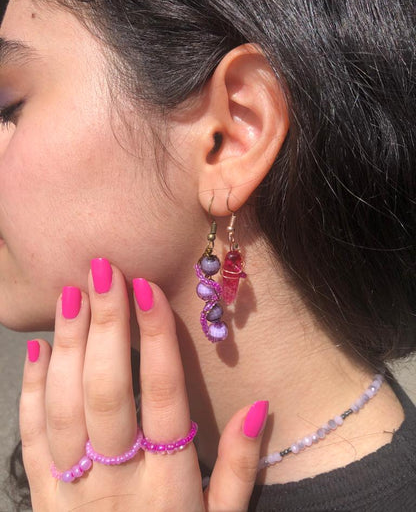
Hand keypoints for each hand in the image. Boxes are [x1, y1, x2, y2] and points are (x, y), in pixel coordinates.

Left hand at [20, 259, 267, 510]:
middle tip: (102, 271)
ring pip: (65, 409)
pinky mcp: (43, 499)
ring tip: (71, 294)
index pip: (163, 396)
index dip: (156, 339)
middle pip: (109, 392)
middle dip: (105, 326)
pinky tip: (39, 350)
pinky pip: (33, 440)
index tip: (147, 289)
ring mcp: (73, 492)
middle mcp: (118, 483)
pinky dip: (31, 391)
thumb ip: (242, 467)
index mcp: (170, 485)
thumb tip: (258, 405)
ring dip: (67, 347)